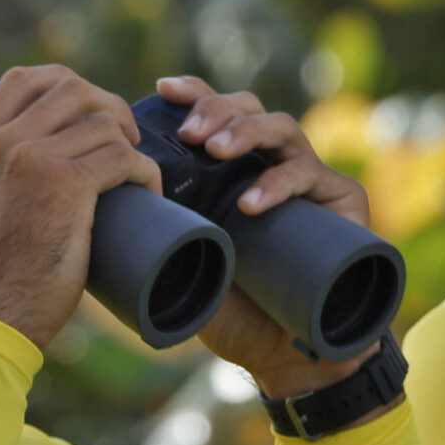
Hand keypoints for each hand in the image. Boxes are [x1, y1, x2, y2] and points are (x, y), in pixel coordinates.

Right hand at [0, 65, 159, 347]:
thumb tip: (38, 148)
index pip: (24, 78)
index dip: (67, 85)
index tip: (90, 113)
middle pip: (70, 88)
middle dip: (108, 107)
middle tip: (124, 140)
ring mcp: (29, 159)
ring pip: (102, 123)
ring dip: (130, 145)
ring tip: (134, 174)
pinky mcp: (64, 185)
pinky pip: (122, 157)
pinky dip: (145, 173)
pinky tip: (148, 191)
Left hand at [156, 75, 382, 399]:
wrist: (289, 354)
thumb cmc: (234, 308)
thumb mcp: (186, 261)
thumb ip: (156, 235)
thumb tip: (101, 212)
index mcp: (235, 169)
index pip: (217, 113)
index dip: (194, 93)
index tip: (162, 90)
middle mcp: (274, 164)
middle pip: (250, 108)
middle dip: (216, 109)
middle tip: (189, 132)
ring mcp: (312, 179)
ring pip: (283, 129)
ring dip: (245, 132)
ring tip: (213, 150)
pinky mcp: (344, 201)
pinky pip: (312, 176)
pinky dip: (279, 183)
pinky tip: (249, 201)